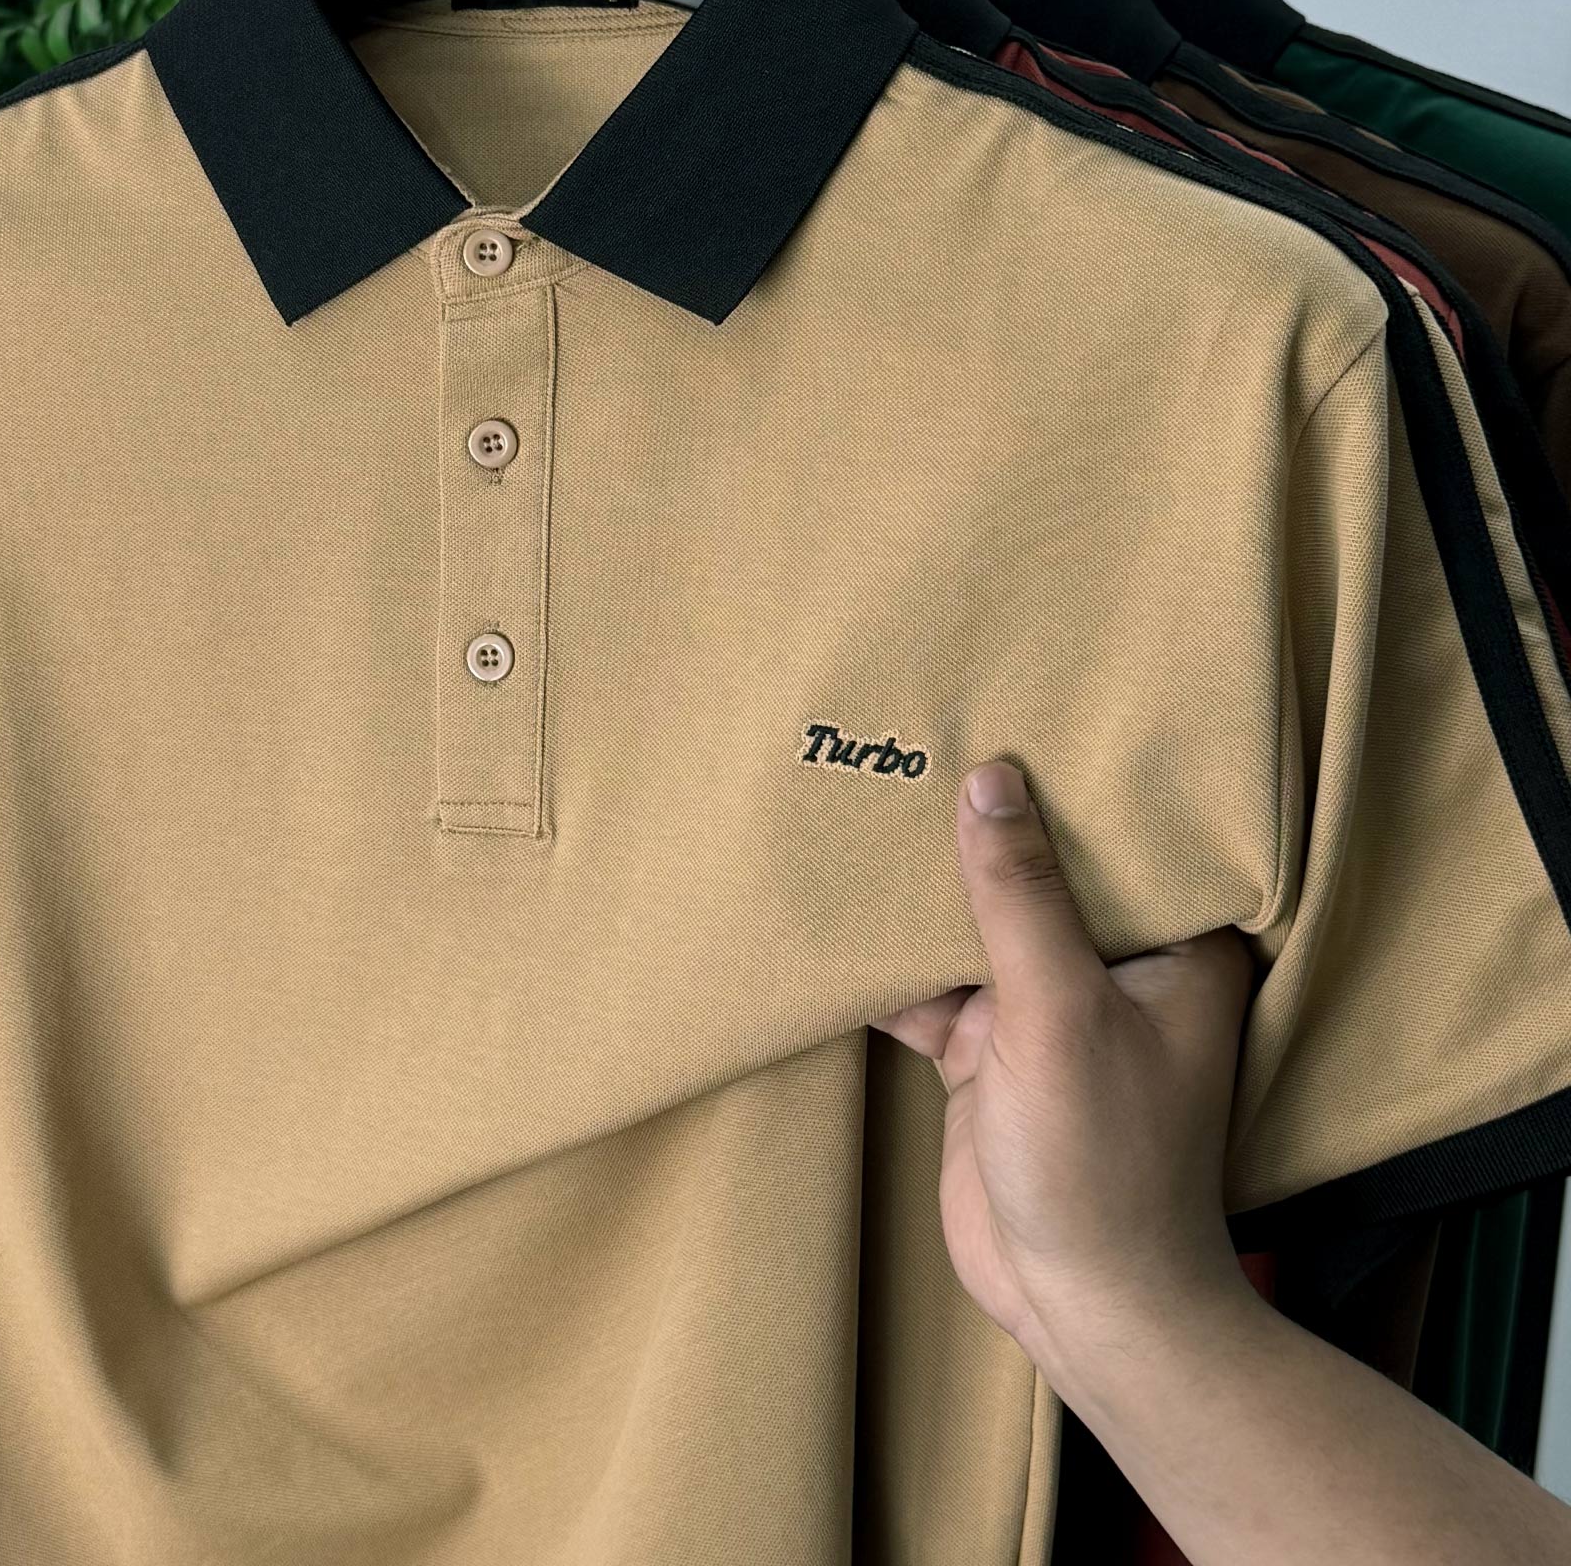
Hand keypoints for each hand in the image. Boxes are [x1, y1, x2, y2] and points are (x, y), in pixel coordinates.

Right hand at [870, 758, 1258, 1380]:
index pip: (1129, 839)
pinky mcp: (985, 1052)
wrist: (1078, 1303)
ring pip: (974, 926)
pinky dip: (886, 961)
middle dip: (983, 823)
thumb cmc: (1105, 1163)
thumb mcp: (1060, 1011)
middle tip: (923, 732)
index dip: (1080, 779)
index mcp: (1172, 951)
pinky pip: (928, 985)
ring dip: (924, 891)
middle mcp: (1111, 970)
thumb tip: (991, 780)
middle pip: (1039, 875)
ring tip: (865, 800)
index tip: (1028, 703)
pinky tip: (834, 912)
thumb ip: (1020, 897)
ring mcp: (1042, 1011)